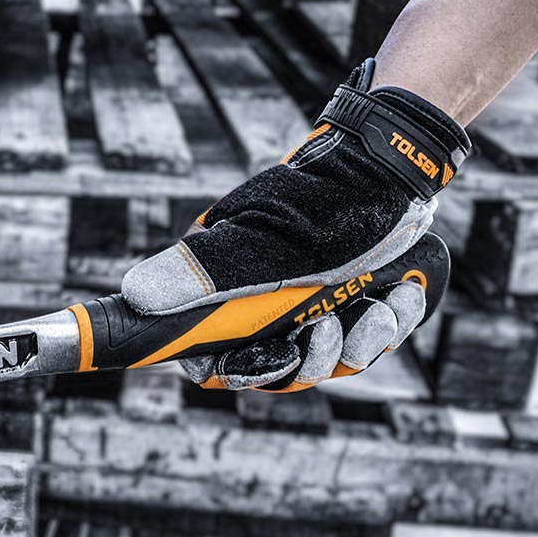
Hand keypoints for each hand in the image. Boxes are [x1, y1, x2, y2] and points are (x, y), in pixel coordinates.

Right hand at [121, 58, 469, 391]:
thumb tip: (134, 295)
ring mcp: (312, 305)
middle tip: (327, 326)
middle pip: (275, 369)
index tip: (267, 358)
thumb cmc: (318, 197)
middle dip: (310, 360)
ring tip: (377, 304)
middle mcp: (266, 305)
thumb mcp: (256, 237)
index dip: (235, 370)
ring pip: (327, 362)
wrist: (390, 167)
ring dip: (358, 342)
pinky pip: (368, 341)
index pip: (211, 356)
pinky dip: (389, 323)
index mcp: (226, 291)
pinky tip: (403, 292)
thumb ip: (199, 272)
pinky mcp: (355, 302)